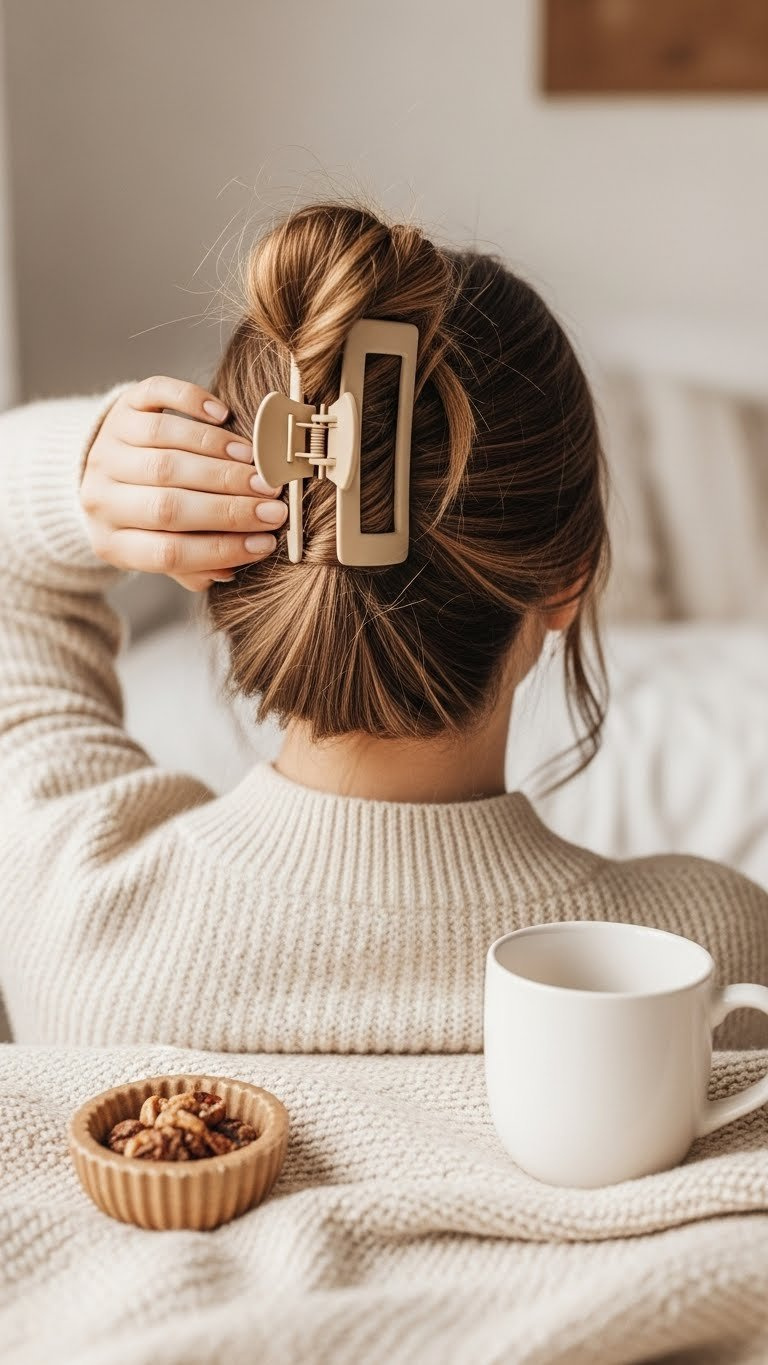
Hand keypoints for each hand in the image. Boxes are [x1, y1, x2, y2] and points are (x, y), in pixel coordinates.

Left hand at [80, 375, 286, 591]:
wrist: (100, 469)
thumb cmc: (144, 518)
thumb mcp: (157, 551)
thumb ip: (191, 566)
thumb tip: (230, 568)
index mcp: (112, 541)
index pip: (168, 552)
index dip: (221, 549)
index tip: (266, 542)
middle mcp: (103, 495)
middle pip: (168, 504)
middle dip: (230, 507)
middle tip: (273, 506)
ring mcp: (110, 446)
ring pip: (166, 450)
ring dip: (220, 461)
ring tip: (258, 470)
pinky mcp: (122, 406)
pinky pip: (156, 397)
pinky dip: (192, 402)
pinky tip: (223, 415)